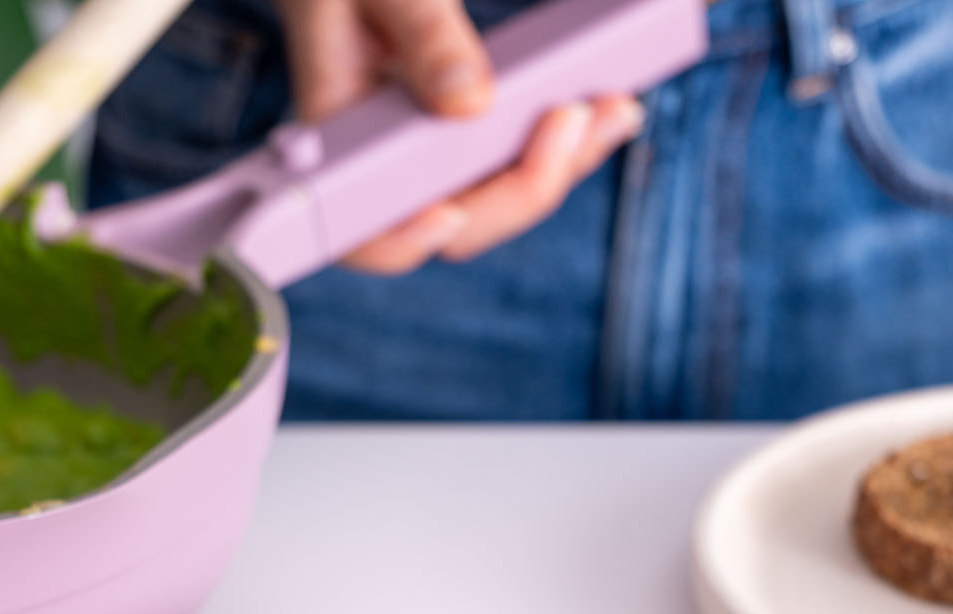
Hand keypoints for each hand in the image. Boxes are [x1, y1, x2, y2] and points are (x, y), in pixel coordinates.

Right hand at [273, 0, 643, 272]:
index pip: (362, 231)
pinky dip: (560, 145)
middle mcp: (385, 173)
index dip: (404, 239)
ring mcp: (429, 169)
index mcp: (337, 143)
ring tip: (615, 109)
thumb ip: (422, 34)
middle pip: (458, 224)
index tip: (447, 215)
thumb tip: (472, 102)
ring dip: (562, 168)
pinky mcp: (465, 149)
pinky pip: (515, 168)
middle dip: (526, 187)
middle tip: (580, 117)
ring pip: (498, 203)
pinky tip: (605, 105)